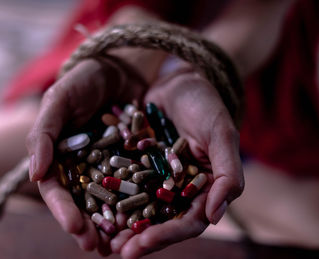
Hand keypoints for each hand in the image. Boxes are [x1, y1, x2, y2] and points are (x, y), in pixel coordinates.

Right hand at [26, 57, 146, 253]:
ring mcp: (110, 166)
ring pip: (110, 201)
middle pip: (83, 203)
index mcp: (60, 156)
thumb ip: (44, 133)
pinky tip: (145, 221)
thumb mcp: (60, 99)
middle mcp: (84, 166)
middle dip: (88, 227)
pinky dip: (139, 204)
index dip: (64, 211)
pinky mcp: (135, 161)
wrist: (122, 67)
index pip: (57, 190)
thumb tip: (34, 174)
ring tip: (120, 246)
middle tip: (98, 248)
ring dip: (113, 225)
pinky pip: (137, 185)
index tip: (75, 228)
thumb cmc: (85, 79)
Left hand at [111, 67, 243, 257]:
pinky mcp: (134, 163)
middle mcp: (177, 188)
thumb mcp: (221, 134)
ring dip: (121, 224)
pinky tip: (92, 205)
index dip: (165, 236)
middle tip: (116, 250)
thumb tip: (215, 217)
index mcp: (202, 188)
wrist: (177, 78)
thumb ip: (227, 174)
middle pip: (160, 221)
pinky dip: (109, 196)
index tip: (140, 245)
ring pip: (138, 207)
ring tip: (101, 238)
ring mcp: (154, 177)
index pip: (187, 221)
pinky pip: (121, 183)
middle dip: (139, 238)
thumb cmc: (205, 104)